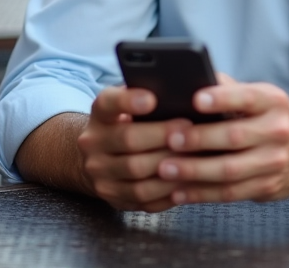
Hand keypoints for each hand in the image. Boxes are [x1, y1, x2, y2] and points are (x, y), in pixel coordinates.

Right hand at [75, 85, 192, 211]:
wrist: (98, 159)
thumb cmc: (126, 124)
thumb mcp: (127, 105)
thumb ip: (146, 97)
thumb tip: (179, 90)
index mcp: (99, 114)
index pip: (109, 103)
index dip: (129, 101)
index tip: (152, 99)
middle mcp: (93, 144)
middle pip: (129, 139)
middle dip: (163, 135)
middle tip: (191, 130)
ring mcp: (100, 174)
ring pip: (138, 173)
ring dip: (170, 165)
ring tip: (195, 157)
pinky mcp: (113, 199)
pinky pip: (144, 199)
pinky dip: (168, 191)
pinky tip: (187, 182)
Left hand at [153, 77, 288, 204]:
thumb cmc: (275, 118)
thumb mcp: (261, 97)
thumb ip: (229, 89)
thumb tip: (190, 78)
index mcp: (273, 102)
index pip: (246, 97)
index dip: (221, 98)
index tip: (195, 99)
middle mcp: (278, 131)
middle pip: (234, 137)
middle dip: (199, 139)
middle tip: (170, 138)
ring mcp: (275, 163)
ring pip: (230, 170)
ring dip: (194, 171)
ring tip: (165, 169)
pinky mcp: (268, 187)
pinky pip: (231, 193)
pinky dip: (202, 194)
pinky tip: (179, 192)